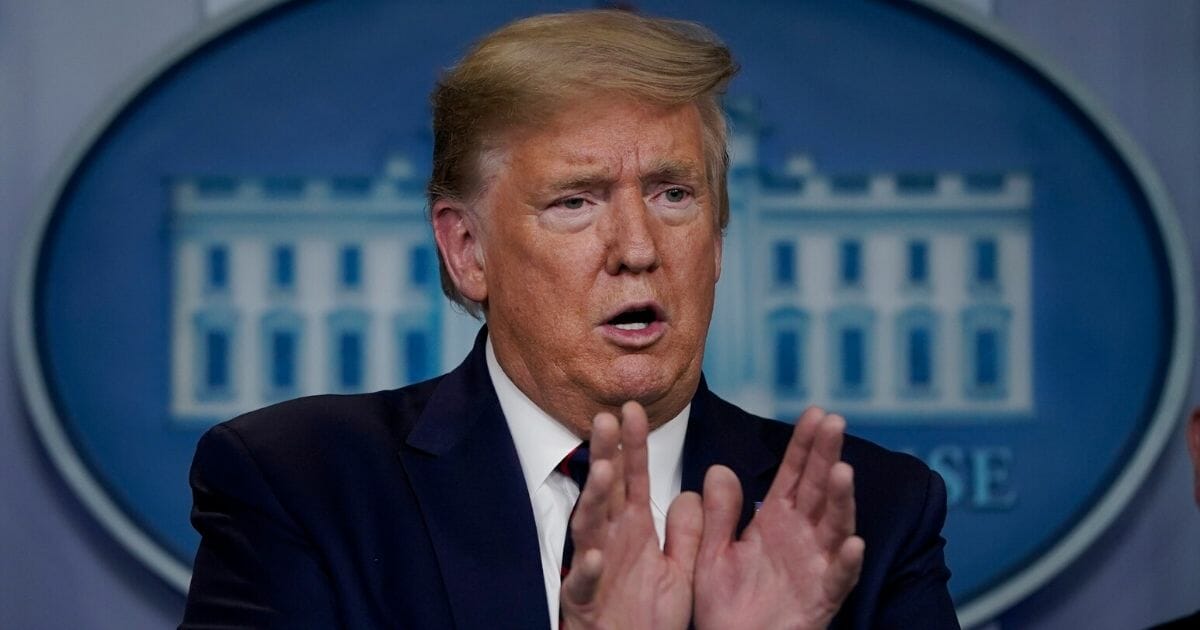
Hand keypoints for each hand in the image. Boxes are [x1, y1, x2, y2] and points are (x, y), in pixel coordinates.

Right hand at [560, 401, 702, 629]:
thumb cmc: (650, 617)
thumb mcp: (679, 570)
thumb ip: (687, 533)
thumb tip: (695, 491)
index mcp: (634, 530)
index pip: (633, 478)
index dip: (633, 444)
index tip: (633, 409)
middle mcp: (610, 542)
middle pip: (607, 491)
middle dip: (606, 454)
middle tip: (607, 419)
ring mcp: (594, 568)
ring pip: (588, 527)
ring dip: (595, 500)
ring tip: (604, 472)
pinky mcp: (582, 601)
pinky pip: (582, 583)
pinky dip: (585, 569)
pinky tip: (593, 555)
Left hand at [693, 407, 863, 629]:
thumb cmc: (725, 604)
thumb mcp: (712, 552)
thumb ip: (718, 514)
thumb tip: (718, 468)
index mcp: (777, 521)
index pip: (795, 474)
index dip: (805, 444)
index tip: (816, 413)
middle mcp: (803, 536)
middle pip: (820, 489)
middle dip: (827, 456)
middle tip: (834, 423)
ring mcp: (817, 565)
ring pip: (834, 526)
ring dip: (841, 501)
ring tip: (842, 472)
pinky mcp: (823, 597)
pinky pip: (839, 578)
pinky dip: (847, 561)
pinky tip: (853, 543)